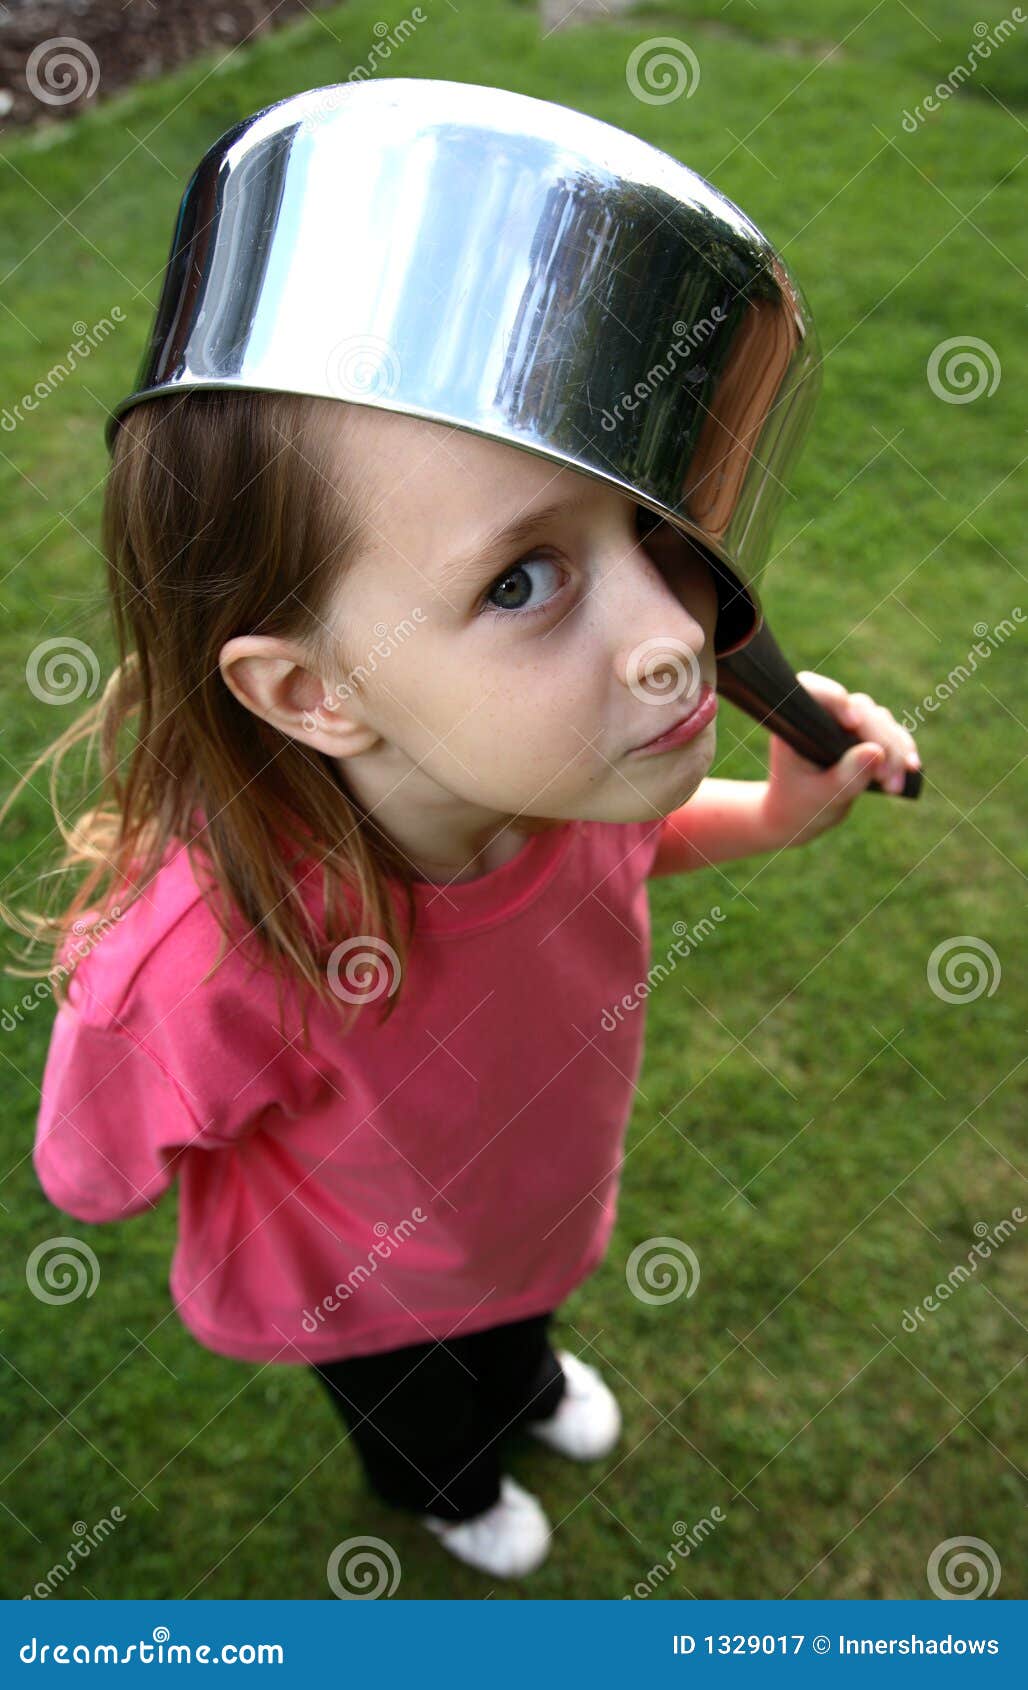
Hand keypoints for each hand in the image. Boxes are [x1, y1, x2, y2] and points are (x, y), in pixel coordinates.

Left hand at [762, 670, 921, 846]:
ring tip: (894, 785)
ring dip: (895, 749)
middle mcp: (824, 714)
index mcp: (798, 723)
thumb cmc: (801, 804)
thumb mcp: (823, 797)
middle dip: (880, 740)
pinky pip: (892, 733)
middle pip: (859, 708)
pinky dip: (903, 750)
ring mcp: (847, 722)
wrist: (803, 814)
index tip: (851, 723)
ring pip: (879, 719)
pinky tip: (911, 769)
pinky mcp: (867, 734)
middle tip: (886, 777)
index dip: (834, 698)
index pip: (814, 691)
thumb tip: (877, 751)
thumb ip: (847, 776)